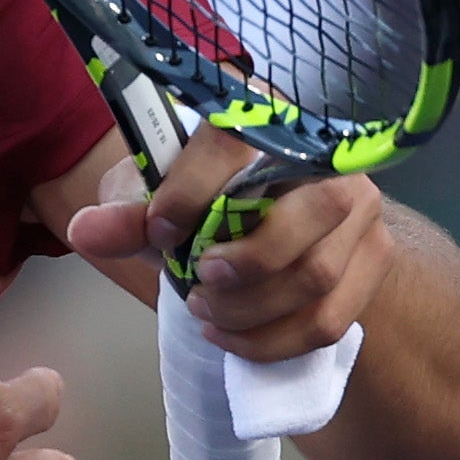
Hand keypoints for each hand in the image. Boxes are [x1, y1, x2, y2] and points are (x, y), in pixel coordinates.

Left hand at [61, 133, 401, 360]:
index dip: (192, 190)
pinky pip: (328, 320)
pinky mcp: (372, 259)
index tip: (158, 231)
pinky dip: (271, 342)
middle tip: (198, 282)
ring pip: (316, 276)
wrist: (258, 216)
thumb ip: (124, 213)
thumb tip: (87, 232)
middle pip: (312, 210)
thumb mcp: (153, 196)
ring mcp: (361, 208)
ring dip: (250, 310)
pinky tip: (231, 337)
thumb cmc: (197, 195)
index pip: (235, 140)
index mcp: (262, 117)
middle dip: (245, 262)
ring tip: (205, 311)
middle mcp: (327, 156)